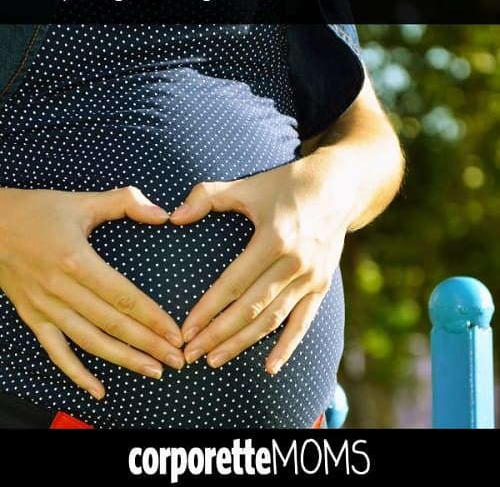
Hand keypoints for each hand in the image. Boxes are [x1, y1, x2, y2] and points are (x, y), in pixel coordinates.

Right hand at [0, 186, 184, 399]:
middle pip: (112, 324)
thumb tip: (162, 213)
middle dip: (148, 344)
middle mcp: (61, 290)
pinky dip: (77, 374)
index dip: (153, 318)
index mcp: (77, 261)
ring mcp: (45, 308)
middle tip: (176, 360)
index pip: (124, 297)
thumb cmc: (39, 211)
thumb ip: (126, 202)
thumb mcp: (83, 200)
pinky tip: (99, 390)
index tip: (176, 333)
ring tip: (154, 371)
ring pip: (90, 342)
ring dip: (124, 360)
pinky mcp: (32, 317)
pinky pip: (56, 352)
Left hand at [170, 158, 350, 373]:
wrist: (338, 186)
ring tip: (214, 360)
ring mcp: (311, 277)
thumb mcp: (247, 185)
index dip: (207, 310)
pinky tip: (269, 367)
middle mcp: (295, 263)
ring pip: (272, 320)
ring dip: (243, 343)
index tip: (185, 330)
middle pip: (250, 309)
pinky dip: (287, 347)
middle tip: (190, 354)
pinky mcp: (322, 285)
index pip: (232, 284)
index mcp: (274, 238)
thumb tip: (173, 217)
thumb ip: (207, 197)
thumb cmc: (286, 184)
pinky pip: (303, 322)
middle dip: (218, 334)